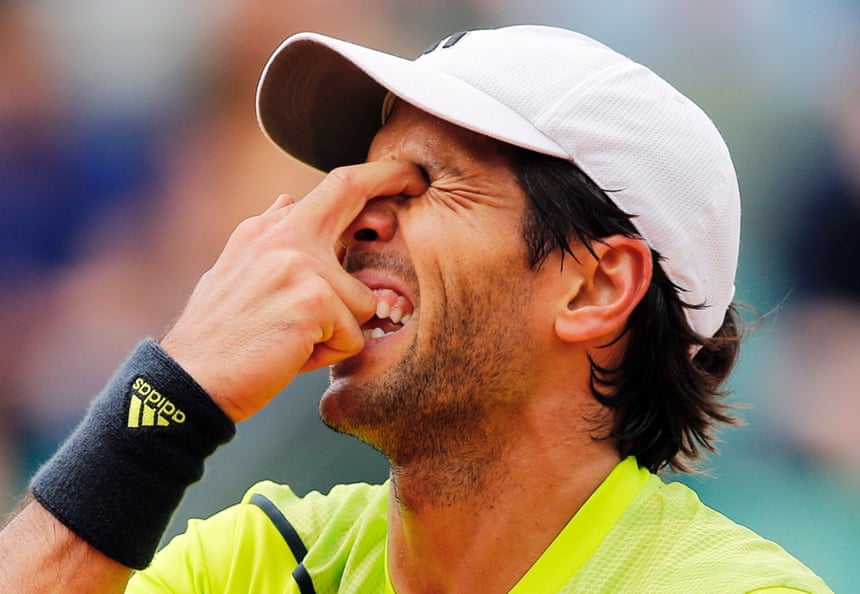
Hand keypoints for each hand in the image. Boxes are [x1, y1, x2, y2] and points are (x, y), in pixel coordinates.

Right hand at [160, 161, 426, 421]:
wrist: (188, 382)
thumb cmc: (220, 339)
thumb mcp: (237, 274)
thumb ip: (269, 238)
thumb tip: (288, 201)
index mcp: (267, 231)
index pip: (331, 186)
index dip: (376, 174)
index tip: (407, 172)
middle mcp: (283, 236)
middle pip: (351, 191)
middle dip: (393, 179)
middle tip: (418, 181)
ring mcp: (300, 264)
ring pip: (363, 300)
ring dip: (339, 333)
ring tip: (293, 342)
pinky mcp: (314, 301)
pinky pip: (354, 335)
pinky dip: (329, 355)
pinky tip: (291, 356)